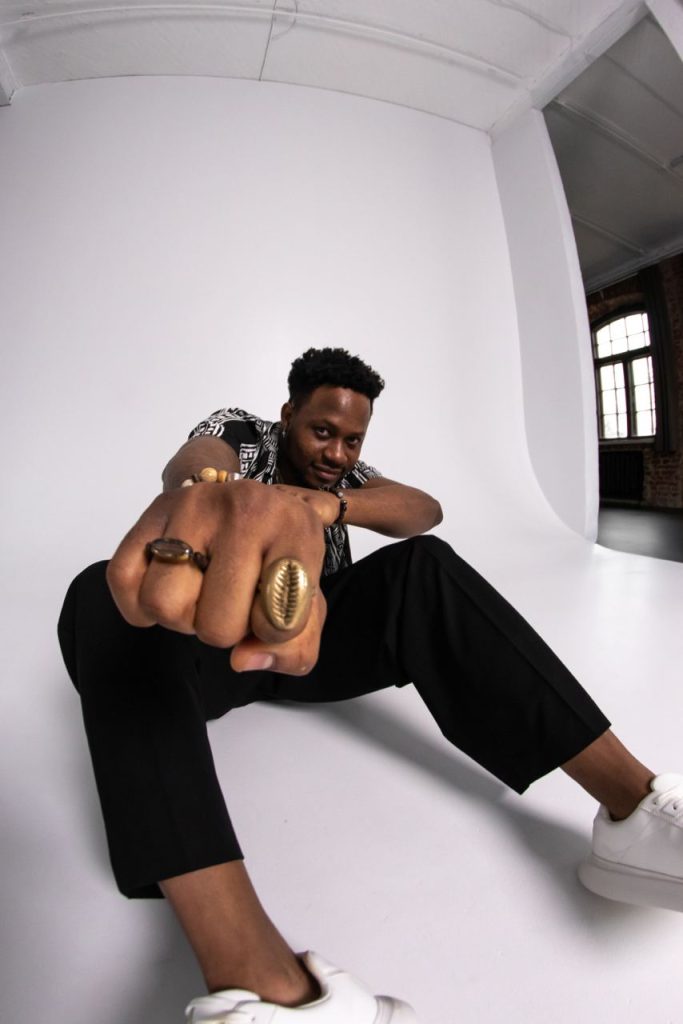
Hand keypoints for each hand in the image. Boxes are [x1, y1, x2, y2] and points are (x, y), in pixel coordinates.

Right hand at [106, 480, 327, 674]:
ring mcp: (194, 505)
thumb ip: (294, 649)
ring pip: (164, 606)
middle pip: (215, 627)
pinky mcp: (154, 509)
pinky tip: (171, 591)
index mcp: (297, 531)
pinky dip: (140, 604)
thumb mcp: (308, 604)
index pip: (279, 616)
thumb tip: (242, 659)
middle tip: (234, 603)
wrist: (256, 505)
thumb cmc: (280, 561)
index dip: (273, 632)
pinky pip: (124, 579)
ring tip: (202, 594)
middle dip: (224, 631)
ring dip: (182, 618)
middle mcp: (246, 509)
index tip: (274, 611)